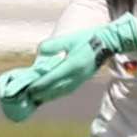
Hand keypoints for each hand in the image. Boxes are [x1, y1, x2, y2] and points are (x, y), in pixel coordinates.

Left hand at [0, 22, 131, 120]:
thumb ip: (54, 45)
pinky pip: (66, 90)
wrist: (109, 43)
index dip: (39, 85)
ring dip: (47, 96)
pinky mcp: (82, 80)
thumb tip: (40, 50)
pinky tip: (50, 93)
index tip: (28, 88)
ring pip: (60, 92)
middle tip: (27, 96)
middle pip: (54, 89)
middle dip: (40, 93)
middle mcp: (76, 76)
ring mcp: (80, 79)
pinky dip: (56, 93)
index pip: (52, 79)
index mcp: (73, 65)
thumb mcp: (71, 38)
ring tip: (36, 98)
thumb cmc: (90, 38)